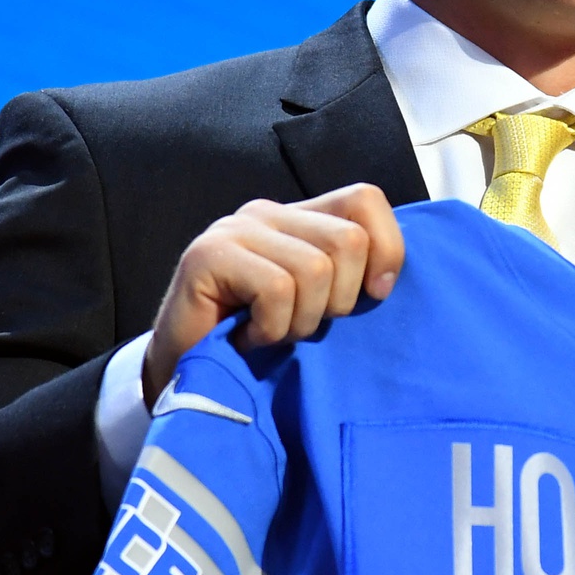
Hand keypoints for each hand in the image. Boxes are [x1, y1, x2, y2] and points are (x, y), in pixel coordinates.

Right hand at [143, 185, 406, 402]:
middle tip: (305, 325)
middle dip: (340, 300)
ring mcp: (234, 229)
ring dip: (302, 321)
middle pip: (348, 240)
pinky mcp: (207, 255)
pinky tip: (250, 337)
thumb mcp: (318, 305)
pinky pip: (276, 289)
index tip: (374, 295)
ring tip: (273, 332)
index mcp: (299, 217)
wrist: (186, 375)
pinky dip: (273, 327)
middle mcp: (267, 212)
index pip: (365, 199)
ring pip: (315, 269)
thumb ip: (349, 277)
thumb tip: (388, 278)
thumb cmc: (258, 342)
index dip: (386, 248)